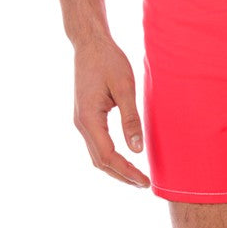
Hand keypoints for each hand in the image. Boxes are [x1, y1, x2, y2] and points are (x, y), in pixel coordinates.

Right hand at [73, 35, 150, 187]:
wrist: (90, 43)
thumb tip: (137, 149)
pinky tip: (125, 156)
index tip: (145, 181)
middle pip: (100, 161)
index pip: (108, 156)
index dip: (127, 171)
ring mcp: (81, 121)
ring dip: (115, 168)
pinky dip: (110, 155)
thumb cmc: (108, 61)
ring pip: (96, 155)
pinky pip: (96, 144)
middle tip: (144, 184)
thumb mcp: (124, 87)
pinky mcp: (86, 116)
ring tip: (136, 176)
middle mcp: (81, 124)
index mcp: (89, 119)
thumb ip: (130, 119)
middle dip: (121, 175)